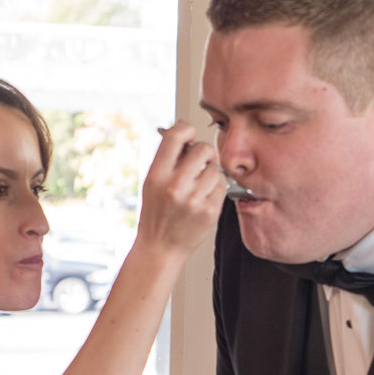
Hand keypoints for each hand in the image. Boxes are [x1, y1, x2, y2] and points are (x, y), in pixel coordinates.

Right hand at [135, 121, 225, 256]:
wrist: (161, 247)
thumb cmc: (156, 213)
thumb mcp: (152, 182)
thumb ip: (168, 157)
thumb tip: (183, 127)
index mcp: (157, 175)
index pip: (176, 136)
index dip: (186, 129)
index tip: (188, 135)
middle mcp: (175, 186)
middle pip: (203, 149)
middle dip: (203, 153)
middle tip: (198, 162)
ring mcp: (194, 200)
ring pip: (215, 168)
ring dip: (209, 173)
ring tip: (197, 185)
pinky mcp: (210, 211)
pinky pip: (221, 186)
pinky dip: (215, 189)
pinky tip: (203, 198)